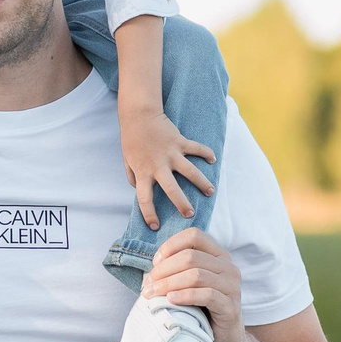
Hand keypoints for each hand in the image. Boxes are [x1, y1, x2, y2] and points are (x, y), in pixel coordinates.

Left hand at [120, 107, 215, 230]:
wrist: (139, 115)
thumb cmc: (132, 139)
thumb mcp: (127, 161)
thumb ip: (133, 177)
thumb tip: (139, 190)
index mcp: (143, 172)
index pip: (145, 199)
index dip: (149, 214)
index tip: (155, 226)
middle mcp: (158, 165)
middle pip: (171, 189)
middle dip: (181, 203)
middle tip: (190, 214)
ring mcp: (171, 153)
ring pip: (190, 171)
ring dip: (201, 183)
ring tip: (210, 192)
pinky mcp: (180, 141)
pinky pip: (196, 148)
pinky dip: (206, 153)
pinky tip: (213, 159)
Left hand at [143, 229, 244, 341]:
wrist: (224, 339)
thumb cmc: (201, 309)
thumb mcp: (188, 285)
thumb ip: (174, 273)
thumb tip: (148, 274)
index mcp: (218, 255)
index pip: (194, 235)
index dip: (170, 246)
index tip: (155, 264)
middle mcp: (228, 267)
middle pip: (191, 256)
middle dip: (164, 270)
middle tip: (148, 285)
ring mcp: (232, 286)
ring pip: (196, 275)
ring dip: (169, 283)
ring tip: (152, 294)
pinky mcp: (230, 306)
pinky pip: (206, 295)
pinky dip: (185, 296)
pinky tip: (171, 300)